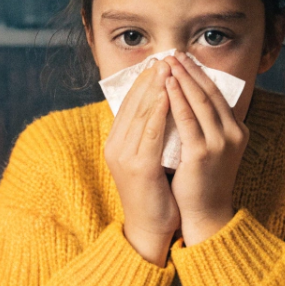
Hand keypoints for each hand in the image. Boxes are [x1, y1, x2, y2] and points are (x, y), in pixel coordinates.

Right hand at [104, 61, 178, 263]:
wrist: (149, 228)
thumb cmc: (155, 193)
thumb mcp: (149, 158)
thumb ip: (152, 135)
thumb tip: (165, 109)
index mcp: (118, 143)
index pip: (129, 104)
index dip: (144, 81)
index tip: (159, 62)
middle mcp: (116, 146)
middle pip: (132, 104)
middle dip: (150, 78)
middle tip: (165, 56)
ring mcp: (125, 157)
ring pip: (140, 114)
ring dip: (154, 89)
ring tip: (167, 68)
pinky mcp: (139, 167)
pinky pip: (149, 134)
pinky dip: (158, 112)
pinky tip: (168, 96)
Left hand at [165, 52, 249, 245]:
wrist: (206, 213)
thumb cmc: (204, 181)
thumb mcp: (214, 149)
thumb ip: (209, 127)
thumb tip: (192, 100)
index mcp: (238, 131)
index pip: (218, 95)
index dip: (200, 74)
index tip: (185, 59)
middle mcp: (234, 134)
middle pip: (210, 93)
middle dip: (191, 71)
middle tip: (174, 53)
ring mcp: (220, 143)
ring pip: (200, 102)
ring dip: (183, 79)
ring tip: (168, 63)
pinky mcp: (203, 153)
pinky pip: (188, 120)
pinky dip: (177, 99)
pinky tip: (167, 85)